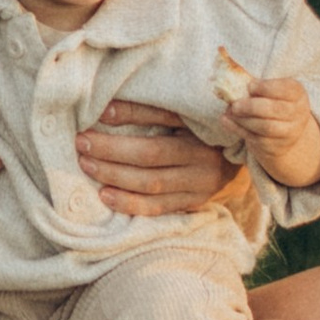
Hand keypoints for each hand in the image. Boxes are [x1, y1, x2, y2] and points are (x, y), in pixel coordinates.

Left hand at [76, 99, 236, 217]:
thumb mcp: (184, 114)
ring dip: (116, 178)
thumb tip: (106, 111)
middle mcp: (200, 163)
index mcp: (199, 134)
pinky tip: (106, 196)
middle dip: (112, 154)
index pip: (159, 131)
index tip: (94, 120)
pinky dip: (130, 204)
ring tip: (88, 167)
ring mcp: (197, 188)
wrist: (238, 160)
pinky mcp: (191, 205)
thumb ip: (149, 110)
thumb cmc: (203, 129)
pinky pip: (158, 209)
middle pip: (151, 161)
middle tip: (82, 145)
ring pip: (152, 187)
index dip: (125, 126)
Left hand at [226, 74, 319, 192]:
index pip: (286, 89)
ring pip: (266, 127)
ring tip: (230, 112)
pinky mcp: (277, 147)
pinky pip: (256, 139)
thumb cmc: (273, 102)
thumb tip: (230, 84)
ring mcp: (289, 132)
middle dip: (252, 106)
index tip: (250, 86)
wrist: (284, 131)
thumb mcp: (272, 90)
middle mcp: (298, 113)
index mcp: (298, 94)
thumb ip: (256, 86)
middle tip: (235, 104)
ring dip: (244, 119)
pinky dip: (238, 129)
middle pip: (275, 110)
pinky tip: (226, 121)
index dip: (266, 87)